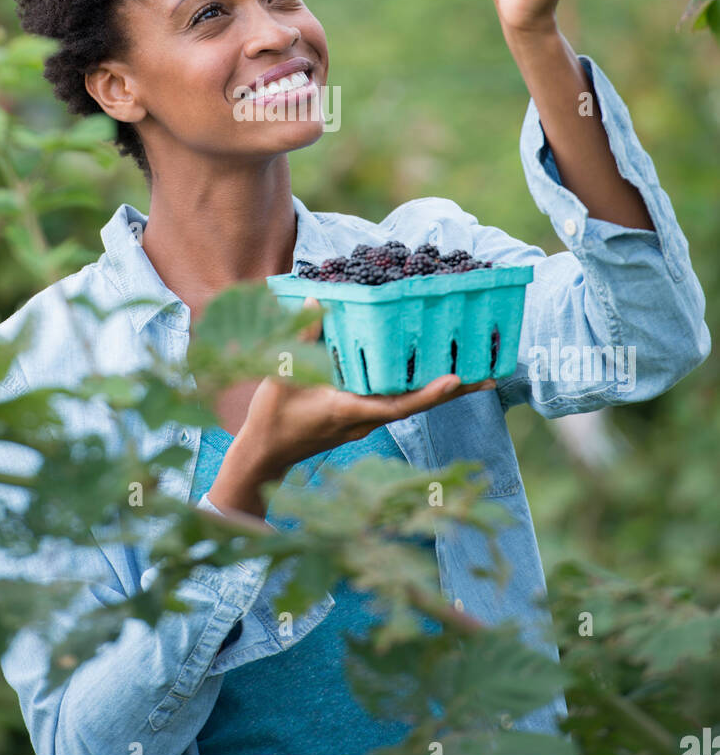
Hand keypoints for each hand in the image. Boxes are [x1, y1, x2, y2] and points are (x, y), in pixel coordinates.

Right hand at [236, 296, 494, 484]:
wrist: (264, 455)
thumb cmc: (273, 417)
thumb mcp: (282, 374)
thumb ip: (301, 336)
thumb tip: (316, 299)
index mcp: (350, 410)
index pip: (398, 404)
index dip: (428, 393)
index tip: (456, 380)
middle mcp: (365, 418)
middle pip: (417, 405)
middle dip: (454, 391)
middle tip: (490, 376)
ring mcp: (365, 421)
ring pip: (410, 404)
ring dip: (441, 390)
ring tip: (474, 373)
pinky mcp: (361, 418)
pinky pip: (397, 403)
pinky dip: (418, 390)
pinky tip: (430, 375)